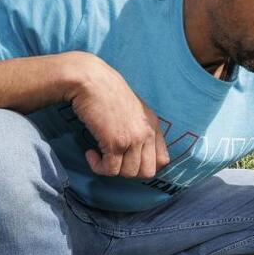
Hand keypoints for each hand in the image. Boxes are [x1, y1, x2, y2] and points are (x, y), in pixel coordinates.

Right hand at [64, 55, 169, 177]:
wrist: (90, 81)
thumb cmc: (106, 92)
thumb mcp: (132, 109)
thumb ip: (139, 128)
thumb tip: (135, 152)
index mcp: (153, 125)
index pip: (163, 160)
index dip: (145, 165)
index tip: (128, 161)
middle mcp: (147, 133)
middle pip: (147, 172)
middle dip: (128, 171)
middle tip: (114, 160)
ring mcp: (133, 139)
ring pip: (128, 174)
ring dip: (111, 169)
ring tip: (99, 155)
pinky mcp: (116, 143)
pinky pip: (110, 170)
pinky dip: (98, 167)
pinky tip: (90, 153)